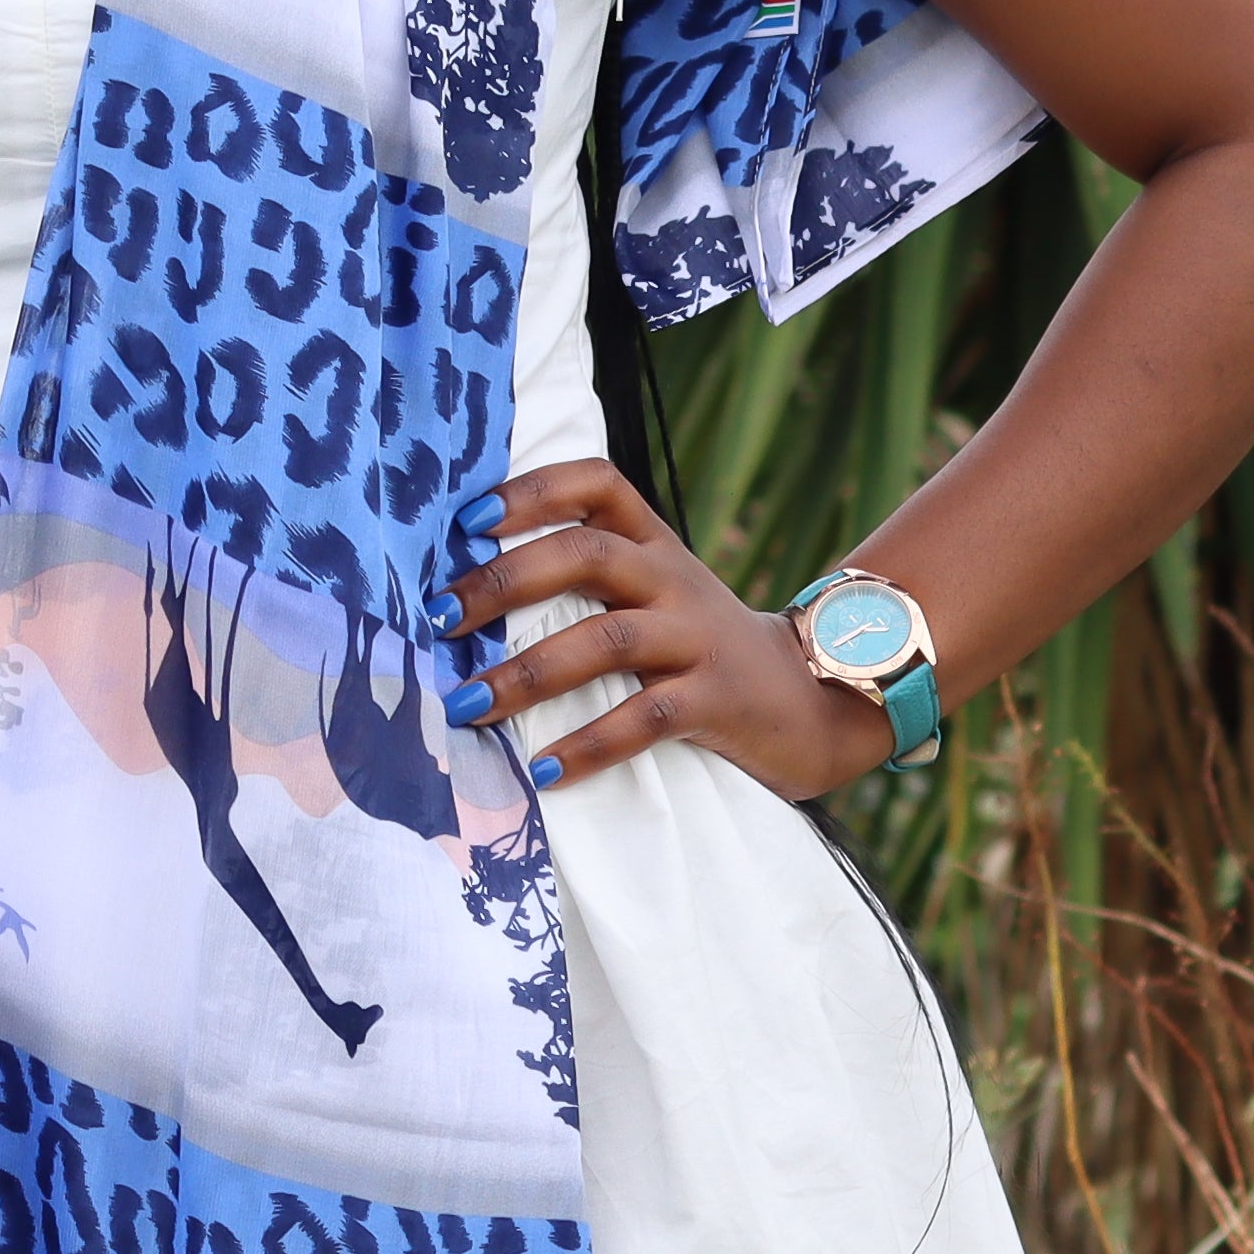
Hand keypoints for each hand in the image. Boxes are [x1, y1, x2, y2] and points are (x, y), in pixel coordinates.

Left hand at [434, 456, 900, 806]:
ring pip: (608, 639)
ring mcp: (697, 638)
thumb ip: (588, 578)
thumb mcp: (655, 592)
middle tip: (439, 619)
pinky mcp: (716, 700)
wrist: (814, 697)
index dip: (531, 492)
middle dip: (503, 582)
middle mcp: (672, 578)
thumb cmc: (701, 645)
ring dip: (528, 673)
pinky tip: (544, 770)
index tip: (466, 520)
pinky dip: (589, 745)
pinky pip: (646, 719)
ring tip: (467, 704)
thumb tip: (468, 594)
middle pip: (586, 553)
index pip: (596, 484)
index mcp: (652, 543)